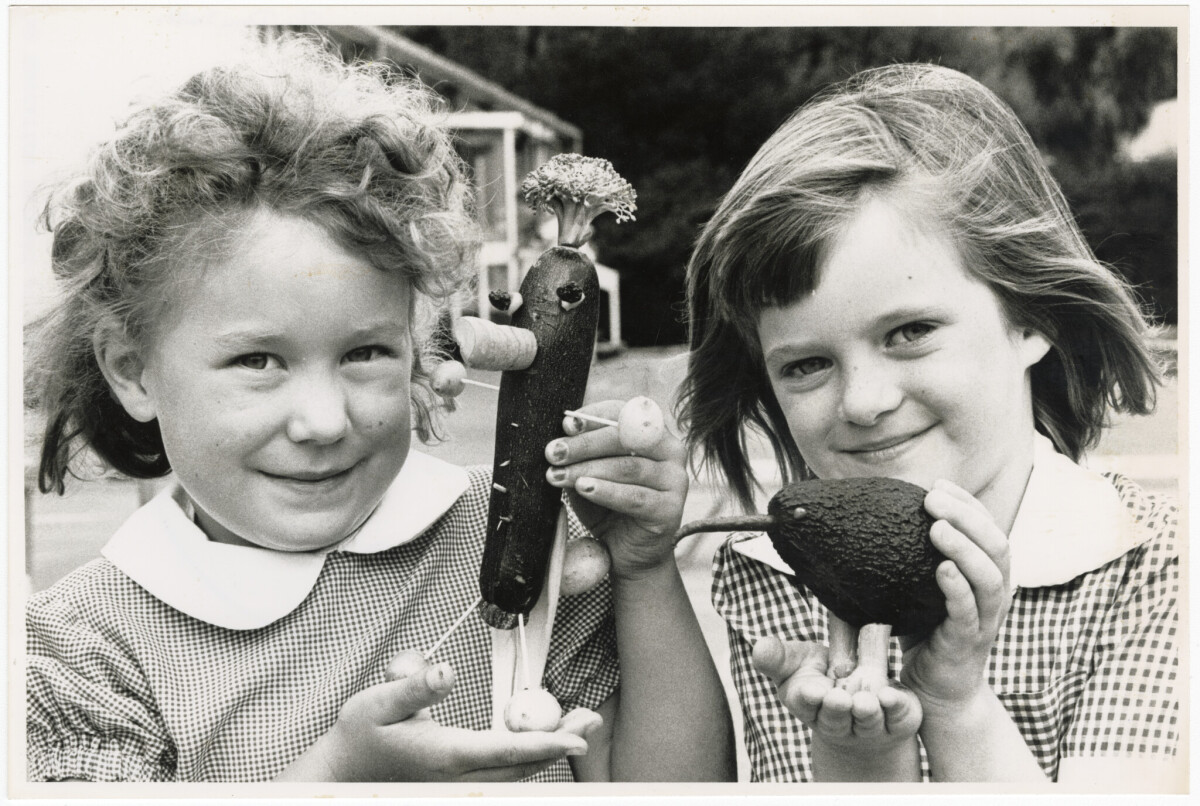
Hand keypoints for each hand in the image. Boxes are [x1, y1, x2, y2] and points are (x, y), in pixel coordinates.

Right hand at [279, 660, 598, 781]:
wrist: (343, 770)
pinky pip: (505, 773)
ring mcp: (460, 784)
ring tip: (581, 721)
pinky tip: (544, 734)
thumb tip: (447, 668)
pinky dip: (530, 755)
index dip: (544, 745)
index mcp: (443, 757)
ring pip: (517, 774)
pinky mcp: (460, 781)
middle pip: (522, 767)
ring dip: (550, 749)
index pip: (504, 752)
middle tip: (592, 719)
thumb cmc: (360, 733)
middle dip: (560, 743)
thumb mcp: (377, 701)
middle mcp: (457, 777)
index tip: (577, 737)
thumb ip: (414, 685)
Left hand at [544, 399, 687, 580]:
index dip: (595, 416)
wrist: (628, 553)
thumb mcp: (592, 474)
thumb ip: (584, 454)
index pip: (625, 414)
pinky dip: (607, 491)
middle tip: (553, 452)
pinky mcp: (670, 510)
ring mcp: (675, 481)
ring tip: (558, 475)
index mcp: (653, 435)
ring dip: (588, 469)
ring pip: (628, 468)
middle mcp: (671, 452)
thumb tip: (565, 432)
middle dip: (584, 445)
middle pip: (625, 439)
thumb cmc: (609, 506)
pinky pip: (635, 497)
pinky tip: (584, 489)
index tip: (566, 424)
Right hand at [752, 636, 921, 753]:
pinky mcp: (898, 720)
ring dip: (865, 711)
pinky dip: (895, 707)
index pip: (805, 703)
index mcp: (809, 703)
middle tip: (838, 699)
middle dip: (836, 710)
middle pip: (835, 718)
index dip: (809, 698)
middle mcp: (838, 720)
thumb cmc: (822, 680)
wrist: (859, 700)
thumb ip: (778, 657)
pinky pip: (897, 716)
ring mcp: (868, 724)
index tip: (813, 690)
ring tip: (864, 701)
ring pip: (866, 720)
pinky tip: (891, 696)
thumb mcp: (797, 664)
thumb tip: (759, 646)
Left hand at [900, 479, 1011, 709]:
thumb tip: (875, 516)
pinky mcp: (970, 642)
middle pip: (996, 544)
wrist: (934, 690)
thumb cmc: (924, 632)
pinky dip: (957, 588)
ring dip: (965, 546)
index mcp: (985, 574)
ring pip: (989, 576)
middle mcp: (993, 593)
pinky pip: (969, 612)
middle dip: (967, 515)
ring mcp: (985, 618)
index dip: (966, 503)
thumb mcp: (919, 587)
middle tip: (933, 497)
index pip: (987, 528)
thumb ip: (911, 556)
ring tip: (937, 527)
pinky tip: (941, 569)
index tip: (937, 483)